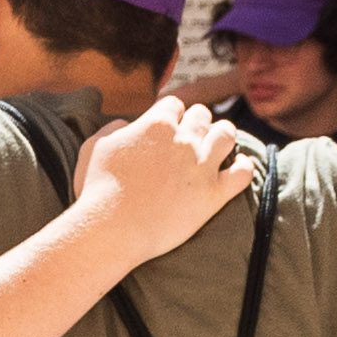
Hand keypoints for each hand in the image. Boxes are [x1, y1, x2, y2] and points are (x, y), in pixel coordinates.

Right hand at [69, 95, 253, 261]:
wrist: (109, 231)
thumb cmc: (95, 191)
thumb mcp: (93, 148)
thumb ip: (113, 128)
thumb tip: (126, 123)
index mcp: (156, 123)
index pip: (174, 105)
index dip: (171, 115)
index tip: (167, 128)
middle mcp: (184, 138)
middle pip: (203, 116)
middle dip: (197, 124)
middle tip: (190, 140)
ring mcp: (202, 166)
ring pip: (227, 135)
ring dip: (223, 137)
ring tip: (217, 148)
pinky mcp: (213, 194)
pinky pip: (243, 173)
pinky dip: (243, 168)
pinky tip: (238, 169)